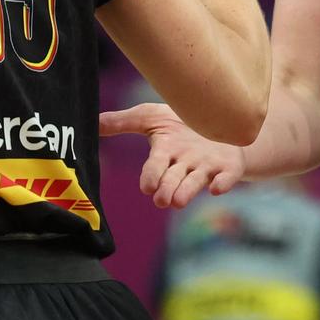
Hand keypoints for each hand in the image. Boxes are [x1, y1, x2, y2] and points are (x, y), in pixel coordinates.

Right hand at [100, 102, 246, 207]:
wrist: (221, 122)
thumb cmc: (180, 123)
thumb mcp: (151, 117)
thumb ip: (122, 122)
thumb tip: (91, 122)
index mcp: (165, 152)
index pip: (155, 166)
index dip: (151, 175)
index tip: (146, 187)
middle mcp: (184, 164)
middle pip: (173, 179)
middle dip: (167, 189)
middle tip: (161, 200)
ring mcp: (206, 166)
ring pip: (194, 182)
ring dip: (187, 191)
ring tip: (178, 202)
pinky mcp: (228, 168)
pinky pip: (226, 177)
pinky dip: (223, 183)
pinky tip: (217, 188)